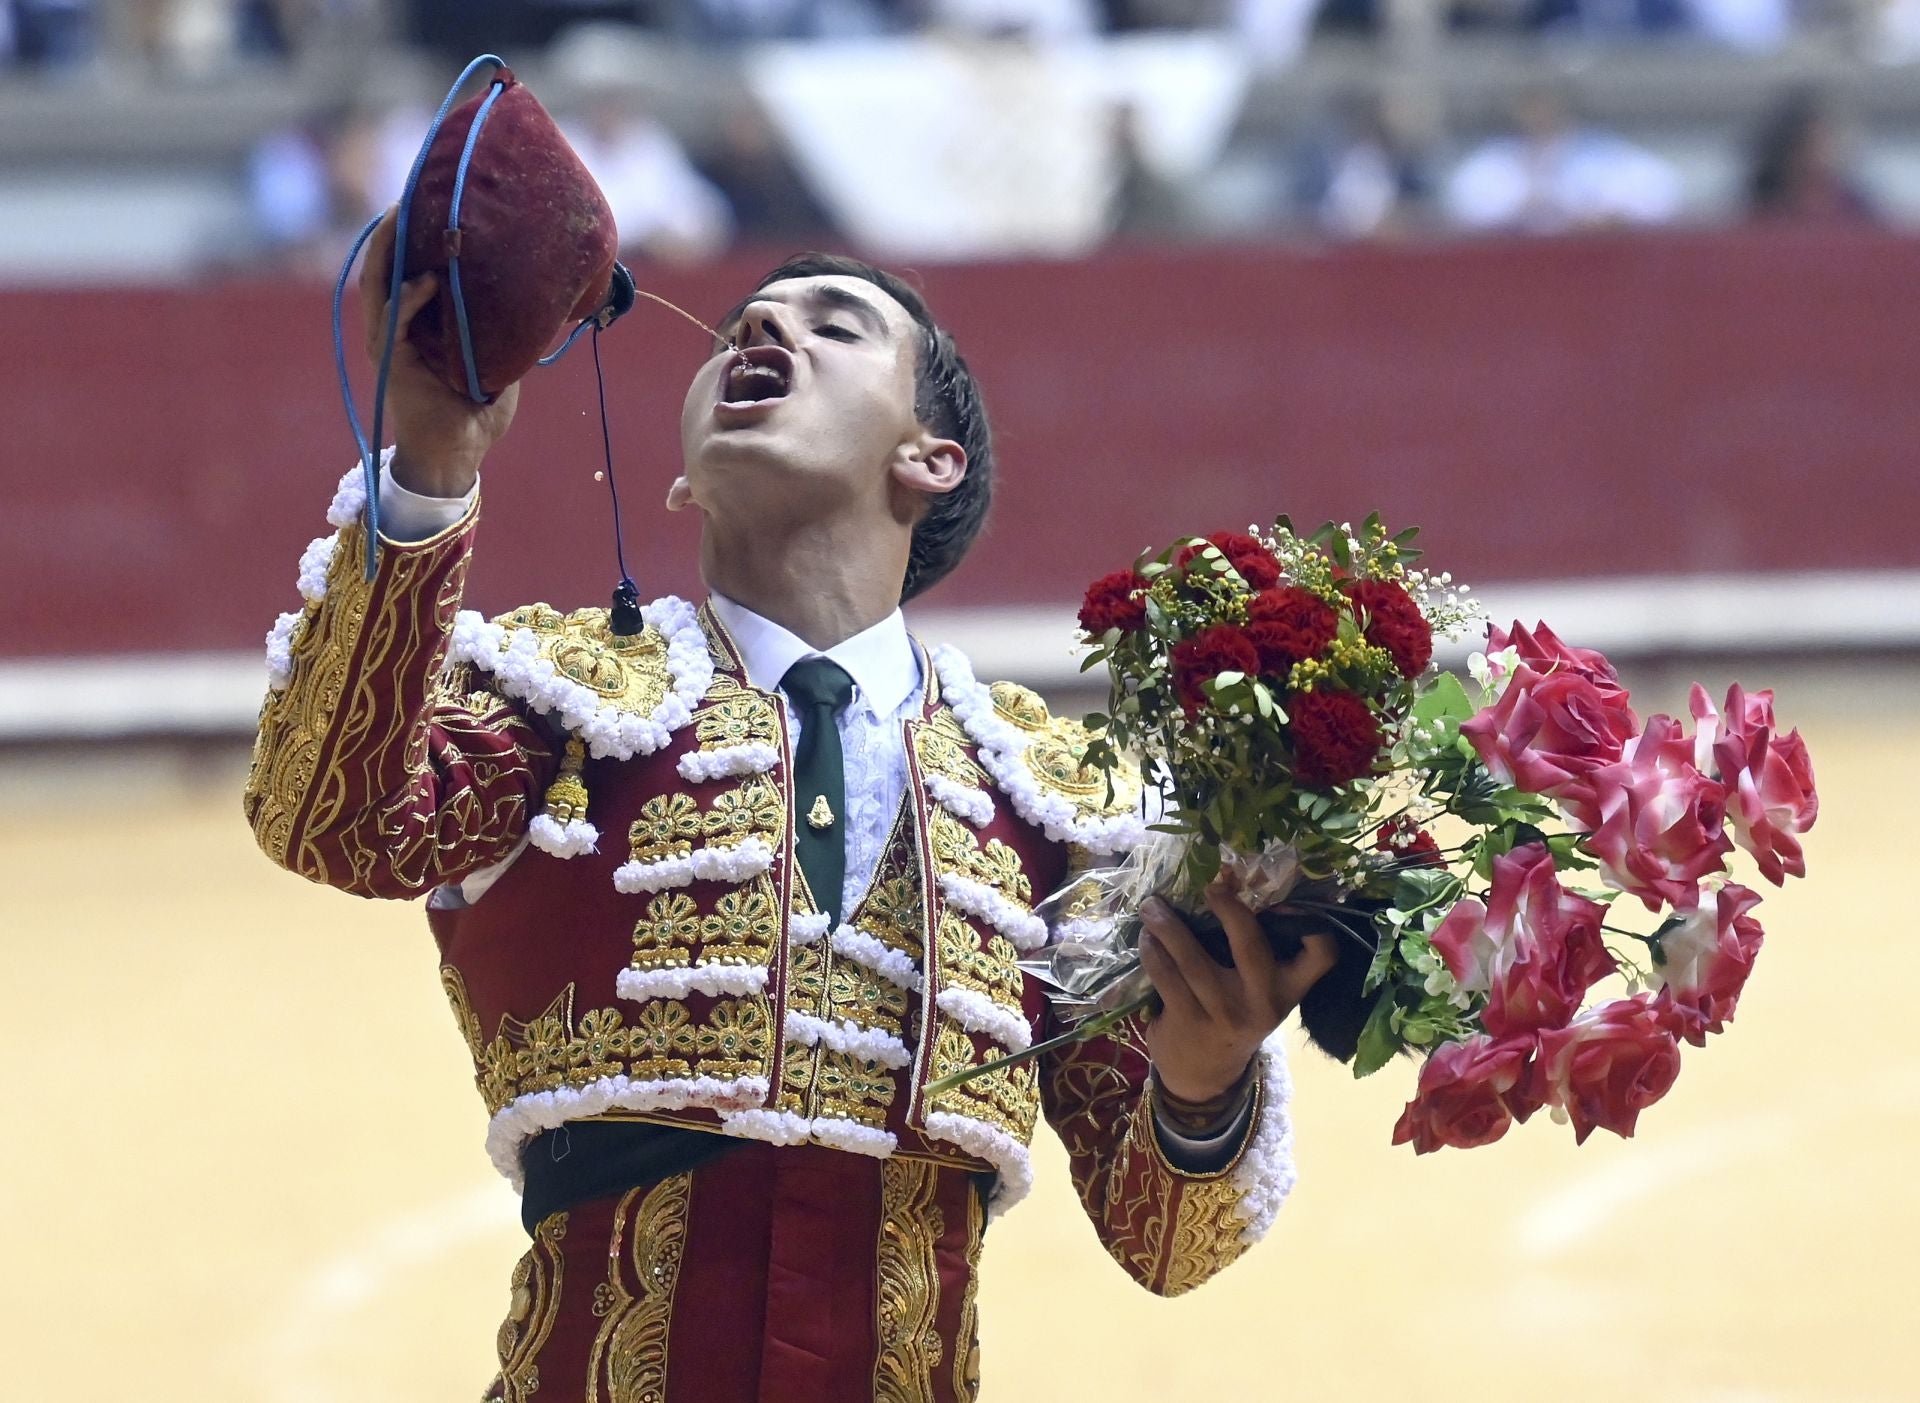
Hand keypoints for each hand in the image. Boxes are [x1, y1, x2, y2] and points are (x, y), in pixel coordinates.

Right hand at [357, 206, 519, 497]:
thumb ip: (506, 328)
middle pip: (386, 266)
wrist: (460, 455)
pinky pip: (395, 322)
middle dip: (394, 229)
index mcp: (418, 322)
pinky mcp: (393, 364)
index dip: (413, 233)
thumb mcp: (498, 359)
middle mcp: (397, 326)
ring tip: (403, 215)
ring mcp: (390, 343)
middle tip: (410, 193)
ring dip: (390, 250)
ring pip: (380, 285)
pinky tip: (426, 280)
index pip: (408, 266)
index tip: (429, 200)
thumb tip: (542, 299)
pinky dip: (409, 299)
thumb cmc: (478, 410)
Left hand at [1137, 879, 1339, 1103]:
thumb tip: (1230, 884)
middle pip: (1250, 945)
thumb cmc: (1235, 1014)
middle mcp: (1262, 1001)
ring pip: (1192, 959)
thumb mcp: (1261, 993)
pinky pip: (1166, 977)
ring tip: (1151, 906)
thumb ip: (1259, 954)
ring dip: (1167, 926)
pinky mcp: (1189, 1022)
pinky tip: (1147, 938)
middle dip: (1229, 908)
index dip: (1313, 925)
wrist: (1206, 1074)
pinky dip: (1153, 951)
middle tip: (1210, 884)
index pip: (1321, 955)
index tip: (1286, 899)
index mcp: (1289, 989)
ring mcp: (1224, 1013)